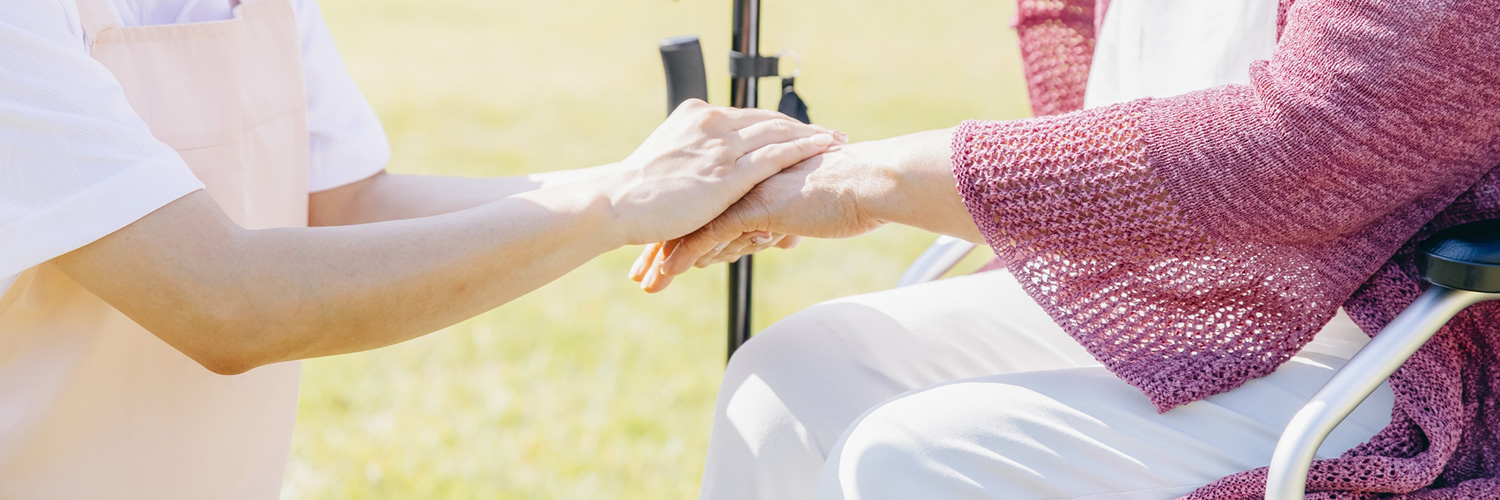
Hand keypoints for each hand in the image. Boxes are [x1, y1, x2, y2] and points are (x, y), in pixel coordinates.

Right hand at [589, 99, 842, 245]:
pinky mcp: (728, 172)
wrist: (616, 203)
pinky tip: (824, 150)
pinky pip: (776, 154)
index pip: (748, 117)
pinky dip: (804, 149)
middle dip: (803, 128)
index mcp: (696, 116)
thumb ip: (691, 161)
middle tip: (831, 134)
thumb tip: (704, 177)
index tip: (801, 130)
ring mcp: (721, 146)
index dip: (778, 124)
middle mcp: (712, 123)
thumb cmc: (635, 195)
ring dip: (812, 136)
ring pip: (778, 133)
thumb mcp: (665, 164)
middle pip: (769, 120)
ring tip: (838, 142)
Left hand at [628, 128, 978, 292]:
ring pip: (693, 226)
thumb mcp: (804, 209)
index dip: (679, 229)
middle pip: (689, 215)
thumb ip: (780, 219)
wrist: (870, 184)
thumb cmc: (847, 195)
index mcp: (749, 176)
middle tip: (639, 273)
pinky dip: (685, 255)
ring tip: (646, 282)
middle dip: (661, 247)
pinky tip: (666, 273)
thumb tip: (773, 235)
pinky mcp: (755, 207)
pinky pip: (711, 234)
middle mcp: (740, 180)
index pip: (704, 204)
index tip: (657, 251)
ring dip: (666, 258)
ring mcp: (745, 192)